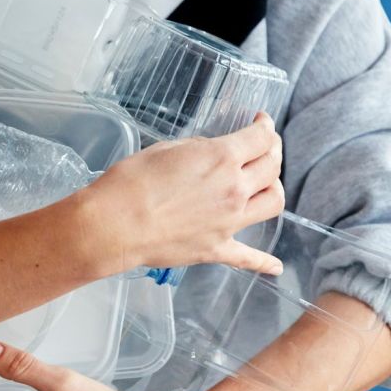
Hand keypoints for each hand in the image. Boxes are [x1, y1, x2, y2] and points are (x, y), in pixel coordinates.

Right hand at [83, 112, 283, 275]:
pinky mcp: (216, 249)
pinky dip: (264, 262)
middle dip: (272, 151)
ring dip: (274, 189)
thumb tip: (210, 154)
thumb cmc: (132, 183)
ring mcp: (229, 222)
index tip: (261, 123)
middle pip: (272, 167)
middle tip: (264, 147)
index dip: (266, 126)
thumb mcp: (166, 149)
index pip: (261, 138)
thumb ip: (198, 150)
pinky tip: (275, 267)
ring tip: (266, 185)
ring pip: (273, 203)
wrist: (115, 225)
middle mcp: (234, 189)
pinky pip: (249, 257)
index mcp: (222, 159)